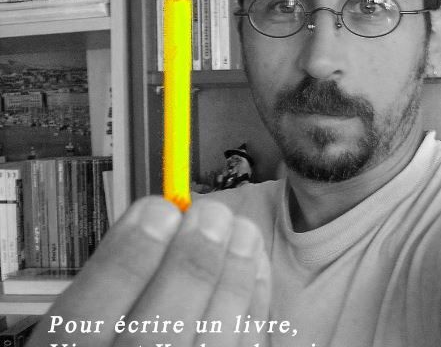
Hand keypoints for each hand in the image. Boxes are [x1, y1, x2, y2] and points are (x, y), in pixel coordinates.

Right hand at [26, 196, 270, 346]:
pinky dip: (253, 303)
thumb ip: (113, 274)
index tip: (160, 209)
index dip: (127, 258)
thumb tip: (163, 217)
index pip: (86, 317)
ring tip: (243, 229)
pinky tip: (254, 263)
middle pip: (155, 334)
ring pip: (210, 343)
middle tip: (213, 213)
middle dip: (191, 263)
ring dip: (233, 277)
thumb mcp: (83, 310)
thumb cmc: (114, 334)